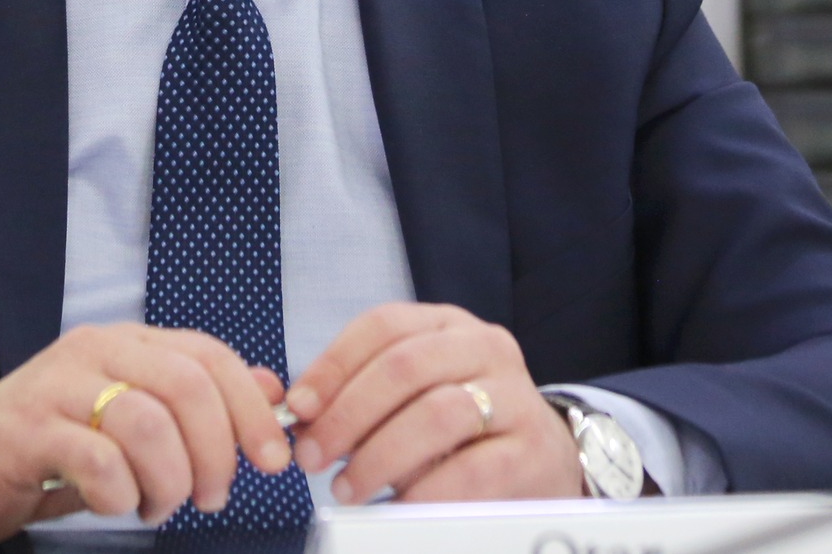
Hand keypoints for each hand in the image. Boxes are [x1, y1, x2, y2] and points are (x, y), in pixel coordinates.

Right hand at [0, 322, 293, 545]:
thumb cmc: (49, 443)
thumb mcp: (127, 414)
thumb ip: (194, 400)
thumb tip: (270, 390)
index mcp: (127, 342)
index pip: (208, 356)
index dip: (249, 407)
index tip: (272, 457)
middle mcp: (95, 351)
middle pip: (186, 386)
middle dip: (216, 451)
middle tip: (212, 495)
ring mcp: (58, 386)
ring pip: (147, 424)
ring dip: (168, 481)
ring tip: (157, 505)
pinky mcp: (28, 431)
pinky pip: (98, 461)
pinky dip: (120, 494)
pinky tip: (114, 504)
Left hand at [283, 302, 582, 504]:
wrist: (543, 460)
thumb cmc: (458, 429)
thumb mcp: (410, 398)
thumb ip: (355, 398)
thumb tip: (288, 411)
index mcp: (447, 324)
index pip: (382, 325)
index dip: (333, 365)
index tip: (296, 408)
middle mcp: (485, 347)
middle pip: (405, 366)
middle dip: (347, 414)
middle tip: (311, 457)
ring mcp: (514, 396)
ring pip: (437, 414)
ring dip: (379, 456)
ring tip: (347, 488)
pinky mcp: (531, 451)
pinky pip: (470, 471)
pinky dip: (423, 492)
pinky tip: (396, 507)